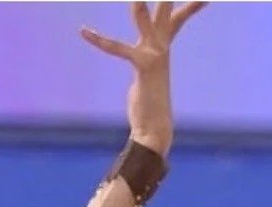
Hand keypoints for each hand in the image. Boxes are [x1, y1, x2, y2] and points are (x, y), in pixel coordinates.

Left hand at [79, 2, 206, 156]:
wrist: (155, 127)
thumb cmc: (149, 106)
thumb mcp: (148, 77)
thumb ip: (146, 65)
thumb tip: (146, 66)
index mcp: (163, 50)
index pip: (177, 21)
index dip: (190, 7)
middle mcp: (162, 49)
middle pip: (168, 15)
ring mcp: (155, 56)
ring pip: (147, 24)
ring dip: (140, 8)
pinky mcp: (143, 66)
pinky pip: (119, 49)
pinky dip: (100, 40)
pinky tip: (84, 31)